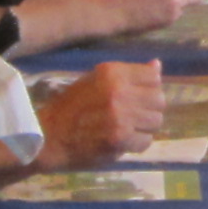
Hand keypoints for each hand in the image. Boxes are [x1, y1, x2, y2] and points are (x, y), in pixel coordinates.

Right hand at [37, 60, 166, 168]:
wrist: (49, 136)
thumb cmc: (70, 107)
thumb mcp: (95, 81)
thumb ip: (127, 74)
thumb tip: (157, 65)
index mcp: (112, 72)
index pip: (153, 76)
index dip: (149, 89)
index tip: (139, 97)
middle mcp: (118, 91)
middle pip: (158, 100)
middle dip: (149, 109)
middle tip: (133, 116)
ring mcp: (120, 116)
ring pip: (155, 121)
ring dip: (144, 127)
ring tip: (126, 128)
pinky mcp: (119, 139)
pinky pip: (146, 140)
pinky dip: (137, 143)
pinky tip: (122, 141)